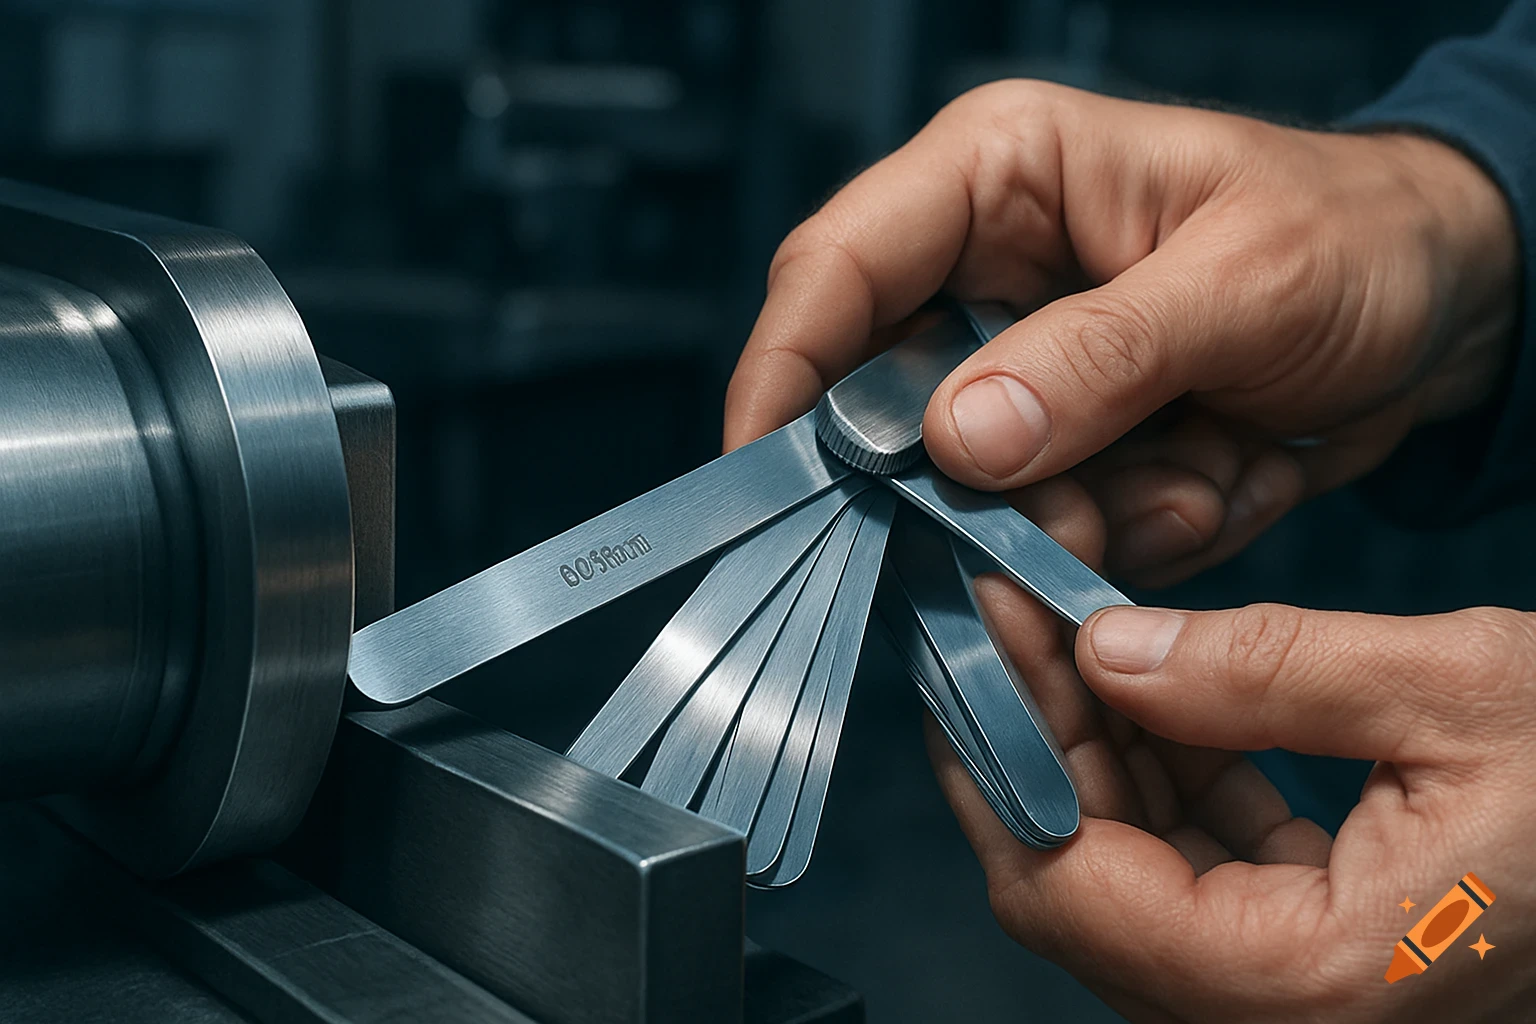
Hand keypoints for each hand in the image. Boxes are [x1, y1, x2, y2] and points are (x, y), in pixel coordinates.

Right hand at [725, 81, 1516, 585]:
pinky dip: (1131, 534)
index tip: (768, 477)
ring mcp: (1021, 379)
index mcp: (1000, 179)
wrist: (1444, 310)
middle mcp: (984, 280)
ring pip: (969, 496)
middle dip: (970, 488)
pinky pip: (1042, 534)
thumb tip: (957, 438)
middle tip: (1072, 509)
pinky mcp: (1061, 453)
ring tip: (1202, 465)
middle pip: (884, 408)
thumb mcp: (1249, 281)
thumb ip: (1102, 355)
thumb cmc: (1358, 239)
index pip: (835, 268)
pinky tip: (1215, 475)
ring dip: (1084, 515)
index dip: (783, 373)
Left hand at [931, 499, 1535, 1020]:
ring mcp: (1293, 992)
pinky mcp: (1314, 947)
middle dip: (1031, 735)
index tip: (978, 628)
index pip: (1069, 885)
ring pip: (1126, 869)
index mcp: (1306, 985)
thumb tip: (1105, 648)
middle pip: (1077, 881)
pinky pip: (1192, 864)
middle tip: (1006, 610)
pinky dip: (1158, 772)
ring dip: (1087, 744)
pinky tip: (1149, 682)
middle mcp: (1279, 1016)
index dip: (1002, 750)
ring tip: (1064, 624)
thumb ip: (1267, 673)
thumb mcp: (1458, 693)